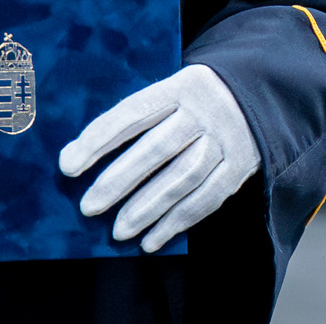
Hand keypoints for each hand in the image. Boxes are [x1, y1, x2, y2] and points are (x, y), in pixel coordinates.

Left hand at [58, 64, 259, 252]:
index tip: (68, 164)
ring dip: (147, 209)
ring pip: (182, 178)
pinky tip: (152, 240)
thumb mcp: (172, 90)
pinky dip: (177, 222)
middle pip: (156, 149)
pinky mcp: (242, 165)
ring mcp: (225, 138)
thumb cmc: (196, 99)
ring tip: (118, 232)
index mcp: (179, 86)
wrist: (258, 93)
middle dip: (118, 181)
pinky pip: (207, 199)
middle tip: (88, 207)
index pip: (132, 112)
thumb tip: (78, 153)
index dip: (99, 139)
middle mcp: (203, 110)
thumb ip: (136, 117)